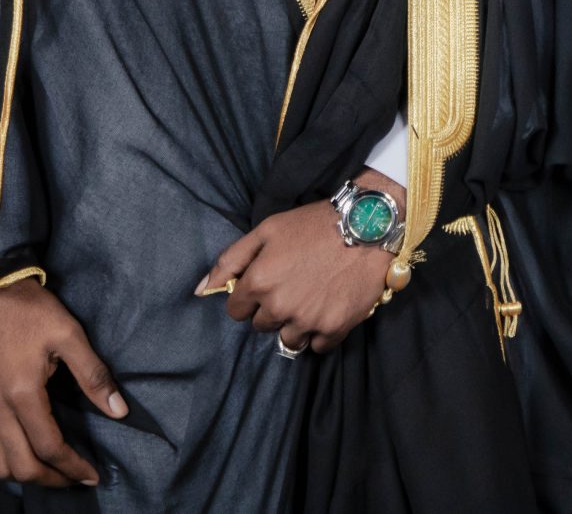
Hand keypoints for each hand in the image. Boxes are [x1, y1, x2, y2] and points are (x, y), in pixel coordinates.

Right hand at [0, 279, 125, 487]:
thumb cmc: (30, 309)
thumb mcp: (70, 335)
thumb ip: (94, 375)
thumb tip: (119, 410)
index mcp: (21, 393)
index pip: (49, 446)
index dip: (73, 466)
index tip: (93, 475)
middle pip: (20, 465)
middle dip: (51, 479)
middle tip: (77, 478)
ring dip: (27, 473)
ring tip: (55, 470)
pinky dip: (8, 457)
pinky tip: (29, 449)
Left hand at [201, 170, 402, 352]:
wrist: (368, 224)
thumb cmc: (314, 224)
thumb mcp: (267, 230)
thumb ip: (230, 260)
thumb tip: (202, 290)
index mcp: (259, 283)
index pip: (236, 311)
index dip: (250, 297)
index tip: (269, 284)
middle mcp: (279, 307)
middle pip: (262, 326)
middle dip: (274, 309)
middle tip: (295, 286)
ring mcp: (308, 319)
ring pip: (289, 339)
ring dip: (296, 324)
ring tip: (313, 299)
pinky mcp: (335, 327)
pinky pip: (318, 346)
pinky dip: (321, 332)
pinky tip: (329, 309)